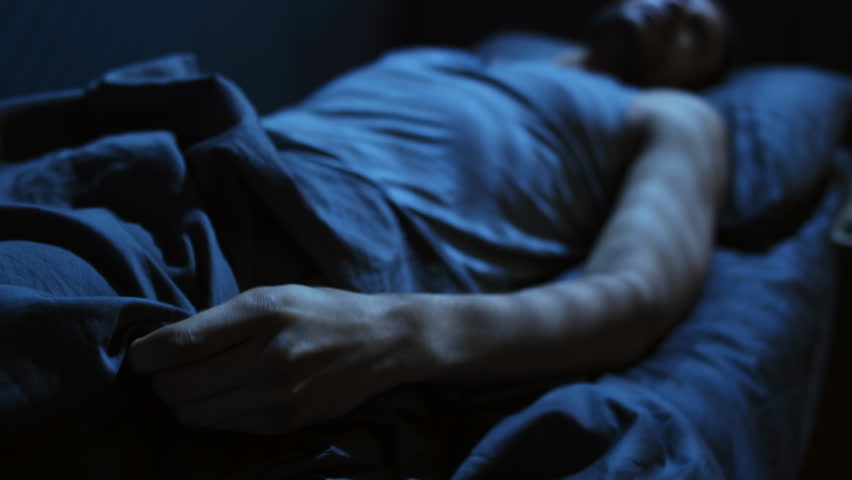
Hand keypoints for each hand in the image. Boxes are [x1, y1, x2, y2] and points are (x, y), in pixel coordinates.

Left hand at [129, 285, 421, 433]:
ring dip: (184, 401)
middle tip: (171, 370)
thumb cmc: (322, 310)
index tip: (141, 355)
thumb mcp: (275, 295)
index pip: (180, 343)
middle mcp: (268, 357)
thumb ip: (224, 317)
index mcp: (262, 313)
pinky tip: (228, 396)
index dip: (146, 354)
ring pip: (194, 413)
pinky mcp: (285, 422)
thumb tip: (166, 343)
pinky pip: (222, 426)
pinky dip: (213, 414)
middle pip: (178, 385)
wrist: (382, 341)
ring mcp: (277, 395)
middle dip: (163, 380)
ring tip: (199, 384)